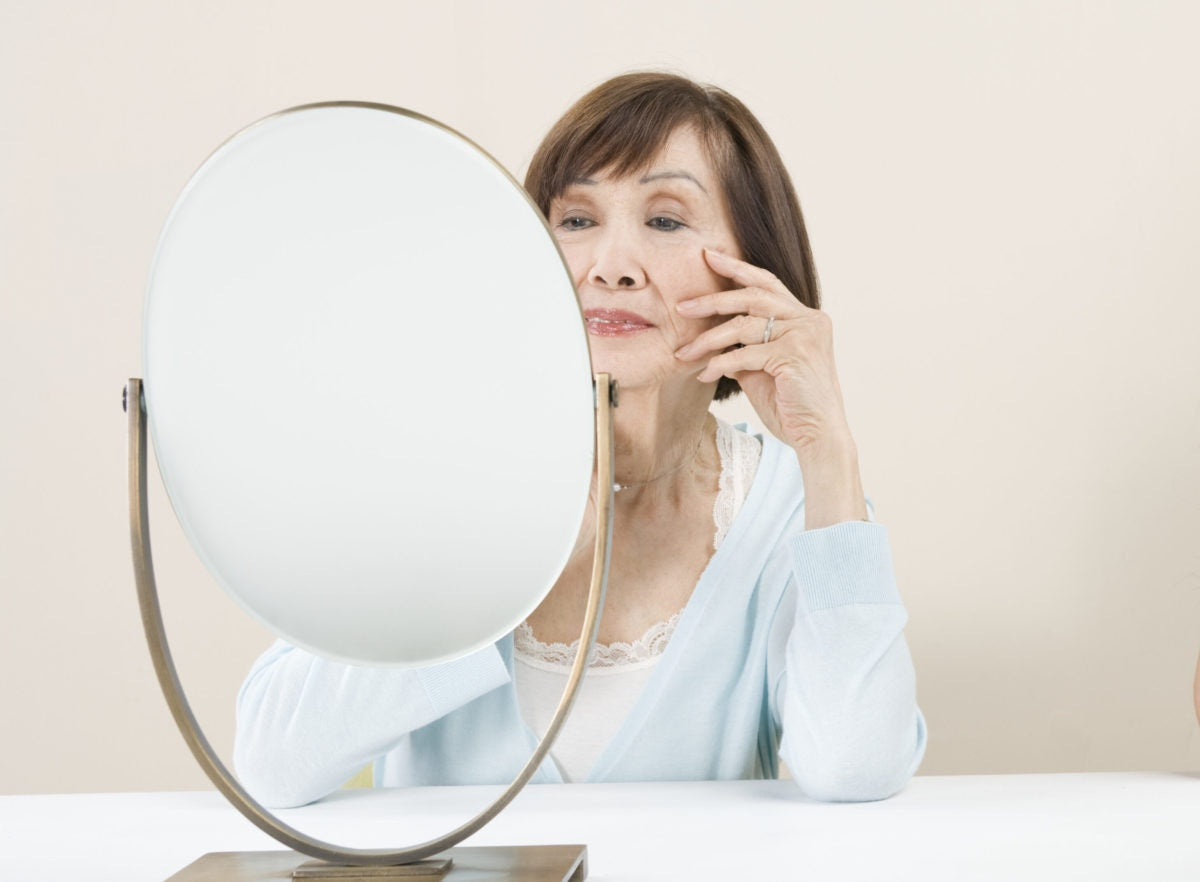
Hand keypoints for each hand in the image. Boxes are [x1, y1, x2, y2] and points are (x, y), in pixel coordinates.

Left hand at [674, 248, 853, 462]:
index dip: (737, 268)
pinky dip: (720, 363)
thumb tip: (712, 339)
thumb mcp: (764, 369)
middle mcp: (809, 320)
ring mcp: (804, 335)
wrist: (818, 436)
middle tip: (682, 305)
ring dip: (708, 339)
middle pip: (752, 296)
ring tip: (684, 351)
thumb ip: (746, 347)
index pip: (768, 284)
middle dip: (713, 299)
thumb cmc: (792, 406)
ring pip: (744, 325)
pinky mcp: (794, 355)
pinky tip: (704, 374)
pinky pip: (744, 354)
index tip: (708, 256)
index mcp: (806, 318)